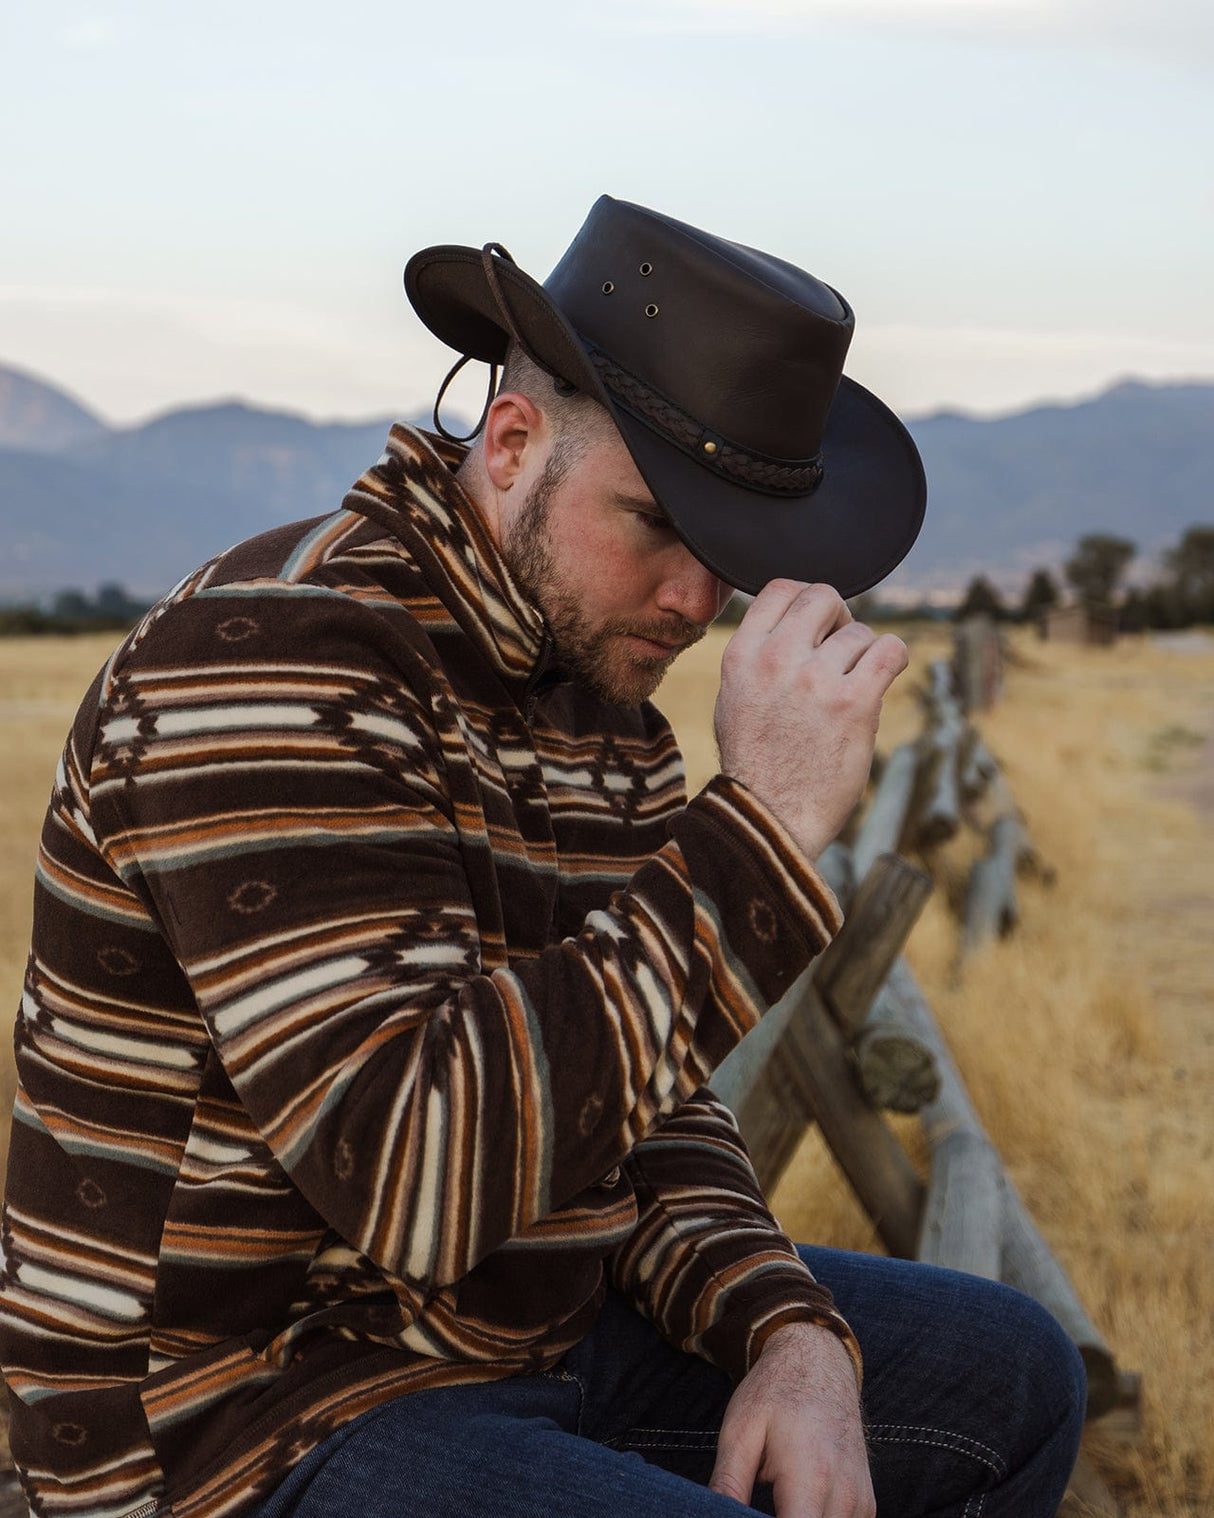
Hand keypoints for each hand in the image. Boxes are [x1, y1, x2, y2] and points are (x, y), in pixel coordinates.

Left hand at [709, 1322, 874, 1517]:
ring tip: (777, 1502)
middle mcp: (844, 1493)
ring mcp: (861, 1500)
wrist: (820, 1359)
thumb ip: (728, 1484)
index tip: (750, 1515)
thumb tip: (713, 1515)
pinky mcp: (866, 1503)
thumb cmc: (776, 1391)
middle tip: (758, 1507)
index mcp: (810, 1475)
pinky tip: (798, 1504)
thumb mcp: (740, 1431)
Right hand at [714, 581, 908, 859]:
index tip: (816, 624)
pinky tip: (885, 674)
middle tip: (843, 649)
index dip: (805, 600)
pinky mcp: (854, 703)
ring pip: (860, 633)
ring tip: (853, 690)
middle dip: (840, 618)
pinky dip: (894, 658)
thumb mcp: (734, 699)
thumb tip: (794, 624)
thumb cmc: (756, 766)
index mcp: (742, 655)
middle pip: (823, 598)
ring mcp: (815, 680)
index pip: (779, 588)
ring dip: (864, 657)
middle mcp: (776, 659)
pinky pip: (890, 651)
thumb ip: (758, 658)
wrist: (770, 819)